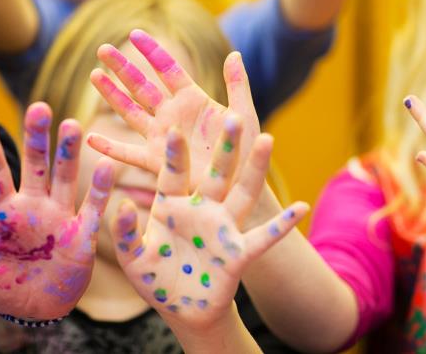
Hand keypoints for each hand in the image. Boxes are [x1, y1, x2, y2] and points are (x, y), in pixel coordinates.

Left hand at [0, 103, 113, 319]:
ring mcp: (59, 216)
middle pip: (35, 166)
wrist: (35, 308)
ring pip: (65, 178)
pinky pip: (92, 208)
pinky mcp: (82, 233)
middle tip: (38, 106)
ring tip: (72, 124)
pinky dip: (100, 189)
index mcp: (4, 210)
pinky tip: (106, 166)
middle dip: (36, 138)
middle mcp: (33, 205)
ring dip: (69, 154)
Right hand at [87, 29, 259, 189]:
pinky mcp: (157, 162)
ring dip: (112, 95)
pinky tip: (91, 139)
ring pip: (130, 112)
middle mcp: (173, 115)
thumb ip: (238, 86)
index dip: (151, 51)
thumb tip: (234, 54)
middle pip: (142, 86)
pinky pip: (129, 154)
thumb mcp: (244, 116)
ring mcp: (162, 138)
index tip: (133, 33)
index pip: (168, 69)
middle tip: (102, 49)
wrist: (242, 185)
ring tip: (95, 75)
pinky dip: (110, 148)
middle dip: (122, 68)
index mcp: (193, 100)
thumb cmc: (246, 151)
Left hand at [108, 115, 306, 328]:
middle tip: (232, 117)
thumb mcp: (132, 256)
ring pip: (242, 193)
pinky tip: (301, 207)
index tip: (173, 130)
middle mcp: (202, 209)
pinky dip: (283, 224)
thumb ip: (126, 233)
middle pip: (216, 173)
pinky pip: (264, 237)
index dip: (174, 155)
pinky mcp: (239, 253)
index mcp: (172, 204)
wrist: (179, 308)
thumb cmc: (153, 277)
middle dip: (224, 147)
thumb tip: (124, 207)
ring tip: (267, 139)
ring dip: (255, 169)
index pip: (173, 173)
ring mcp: (223, 228)